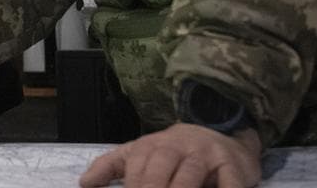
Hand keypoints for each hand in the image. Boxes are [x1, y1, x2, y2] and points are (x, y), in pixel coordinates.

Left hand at [79, 123, 261, 187]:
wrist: (220, 133)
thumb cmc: (174, 152)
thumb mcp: (140, 153)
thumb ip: (111, 167)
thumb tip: (84, 183)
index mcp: (151, 146)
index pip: (136, 166)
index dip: (132, 185)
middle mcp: (177, 147)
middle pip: (160, 165)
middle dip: (151, 187)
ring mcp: (205, 154)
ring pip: (190, 172)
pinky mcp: (232, 165)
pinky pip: (230, 180)